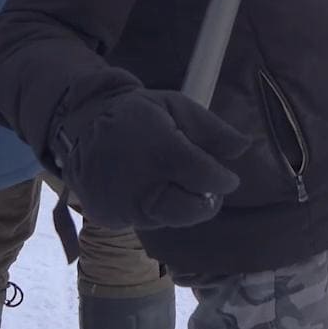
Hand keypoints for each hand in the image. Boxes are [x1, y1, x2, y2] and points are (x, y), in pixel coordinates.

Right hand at [56, 88, 250, 230]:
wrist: (82, 125)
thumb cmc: (137, 114)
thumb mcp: (176, 106)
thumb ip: (212, 129)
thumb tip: (244, 147)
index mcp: (164, 152)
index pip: (207, 178)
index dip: (224, 179)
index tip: (227, 177)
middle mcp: (144, 184)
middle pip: (192, 210)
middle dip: (207, 201)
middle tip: (205, 187)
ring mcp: (124, 205)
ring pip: (170, 219)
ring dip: (181, 206)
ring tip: (173, 183)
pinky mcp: (109, 218)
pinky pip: (145, 222)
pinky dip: (155, 211)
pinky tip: (149, 190)